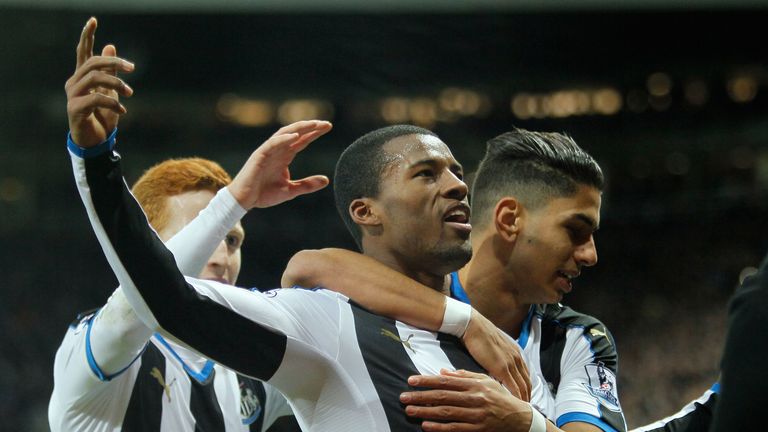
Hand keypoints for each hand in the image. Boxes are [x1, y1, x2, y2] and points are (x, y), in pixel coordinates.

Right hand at [65, 17, 134, 147]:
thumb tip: (111, 46)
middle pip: (92, 63)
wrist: (95, 143)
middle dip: (114, 62)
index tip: (93, 20)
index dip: (87, 36)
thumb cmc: (102, 117)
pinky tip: (123, 112)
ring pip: (95, 78)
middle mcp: (74, 83)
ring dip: (117, 84)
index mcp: (82, 77)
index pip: (83, 52)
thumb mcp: (111, 92)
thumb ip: (110, 72)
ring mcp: (72, 95)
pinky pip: (96, 98)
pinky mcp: (75, 109)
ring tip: (130, 93)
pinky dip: (113, 104)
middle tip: (132, 67)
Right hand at [227, 120, 331, 208]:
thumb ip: (307, 185)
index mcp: (285, 156)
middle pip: (296, 133)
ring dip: (299, 128)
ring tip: (313, 124)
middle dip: (311, 127)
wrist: (244, 200)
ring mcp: (268, 151)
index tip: (328, 126)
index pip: (302, 140)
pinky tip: (295, 136)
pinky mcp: (259, 155)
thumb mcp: (290, 190)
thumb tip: (326, 180)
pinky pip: (272, 144)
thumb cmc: (264, 194)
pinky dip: (283, 139)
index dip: (314, 133)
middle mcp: (278, 150)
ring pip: (285, 134)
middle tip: (326, 123)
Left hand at [400, 369, 534, 431]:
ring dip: (426, 412)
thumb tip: (443, 372)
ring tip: (410, 411)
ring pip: (446, 412)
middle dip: (421, 396)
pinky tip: (426, 426)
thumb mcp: (485, 381)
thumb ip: (464, 376)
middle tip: (403, 397)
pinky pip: (455, 429)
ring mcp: (476, 415)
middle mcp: (475, 398)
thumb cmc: (500, 398)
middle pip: (443, 396)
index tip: (411, 380)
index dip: (427, 381)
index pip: (446, 381)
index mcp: (475, 385)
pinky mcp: (478, 429)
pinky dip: (439, 428)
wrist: (520, 418)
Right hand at [462, 310, 530, 400]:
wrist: (473, 326)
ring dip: (524, 398)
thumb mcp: (494, 347)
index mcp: (515, 353)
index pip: (525, 374)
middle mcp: (517, 358)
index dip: (526, 386)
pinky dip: (516, 397)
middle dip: (528, 395)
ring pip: (523, 386)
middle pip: (527, 382)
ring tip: (522, 409)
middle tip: (526, 406)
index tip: (525, 396)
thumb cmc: (479, 335)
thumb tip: (495, 368)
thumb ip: (498, 358)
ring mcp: (511, 363)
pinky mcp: (502, 368)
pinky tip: (514, 404)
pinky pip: (513, 387)